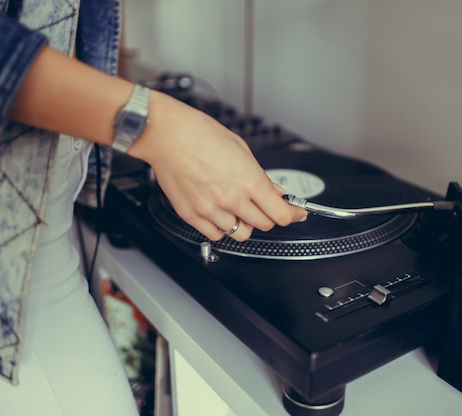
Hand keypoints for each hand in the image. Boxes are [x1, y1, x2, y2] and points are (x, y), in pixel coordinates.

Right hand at [127, 90, 307, 240]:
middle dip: (268, 215)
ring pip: (240, 234)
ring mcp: (210, 210)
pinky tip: (219, 211)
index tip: (296, 213)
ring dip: (243, 222)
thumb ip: (260, 176)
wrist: (165, 134)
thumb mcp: (241, 148)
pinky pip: (215, 235)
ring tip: (235, 205)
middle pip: (264, 225)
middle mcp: (231, 199)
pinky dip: (221, 228)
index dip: (293, 215)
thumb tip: (274, 192)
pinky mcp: (192, 215)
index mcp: (249, 180)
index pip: (281, 214)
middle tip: (262, 205)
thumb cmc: (199, 134)